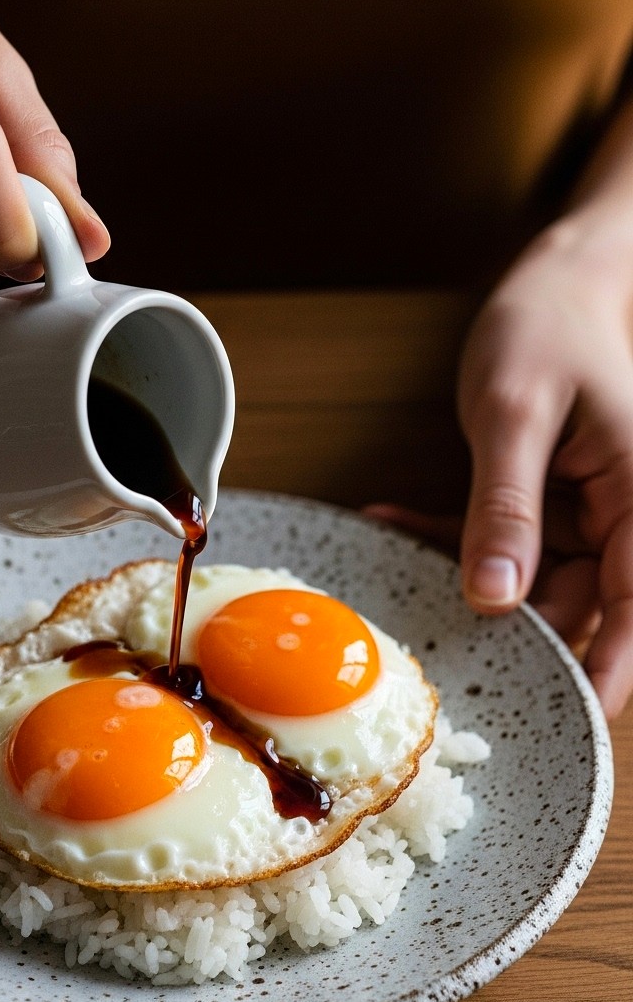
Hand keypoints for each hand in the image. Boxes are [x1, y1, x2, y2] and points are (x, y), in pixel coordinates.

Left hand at [368, 216, 632, 718]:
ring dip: (462, 578)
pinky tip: (391, 521)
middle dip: (508, 626)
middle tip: (434, 644)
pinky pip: (496, 547)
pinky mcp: (543, 510)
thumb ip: (507, 506)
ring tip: (398, 561)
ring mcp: (580, 518)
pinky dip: (447, 541)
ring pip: (528, 584)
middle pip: (576, 605)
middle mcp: (619, 518)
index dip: (613, 667)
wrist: (556, 283)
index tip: (577, 718)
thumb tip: (497, 595)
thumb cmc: (550, 326)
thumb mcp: (516, 414)